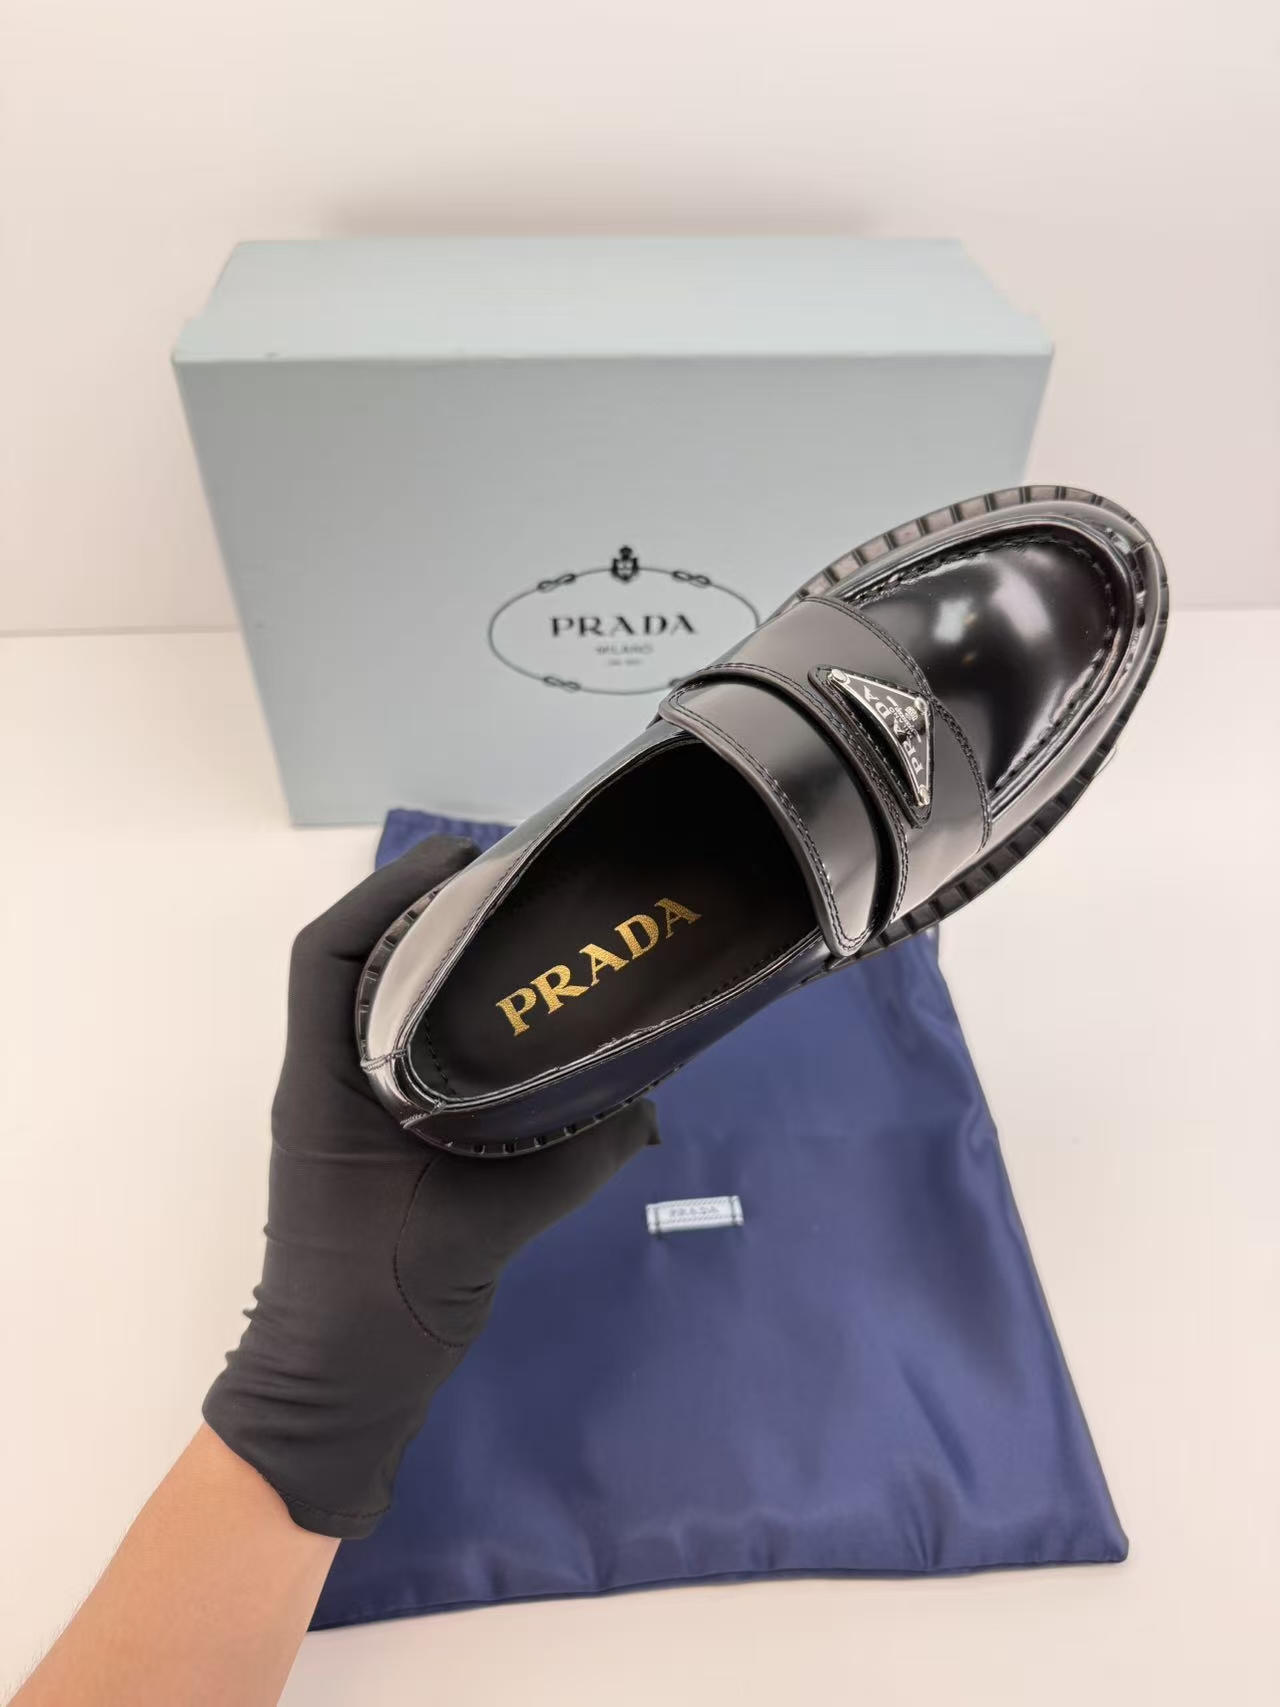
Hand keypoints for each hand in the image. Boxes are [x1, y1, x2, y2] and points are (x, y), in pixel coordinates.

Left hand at [203, 834, 657, 1537]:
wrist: (337, 1392)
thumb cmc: (379, 1305)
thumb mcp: (480, 1228)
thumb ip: (570, 1163)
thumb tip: (646, 1103)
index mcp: (324, 1085)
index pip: (329, 955)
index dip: (387, 892)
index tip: (466, 862)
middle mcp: (326, 1083)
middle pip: (361, 965)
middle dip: (428, 915)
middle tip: (518, 891)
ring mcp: (346, 1113)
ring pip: (382, 1008)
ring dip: (440, 967)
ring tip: (527, 940)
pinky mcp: (376, 1144)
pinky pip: (408, 1055)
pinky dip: (456, 1026)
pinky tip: (522, 1031)